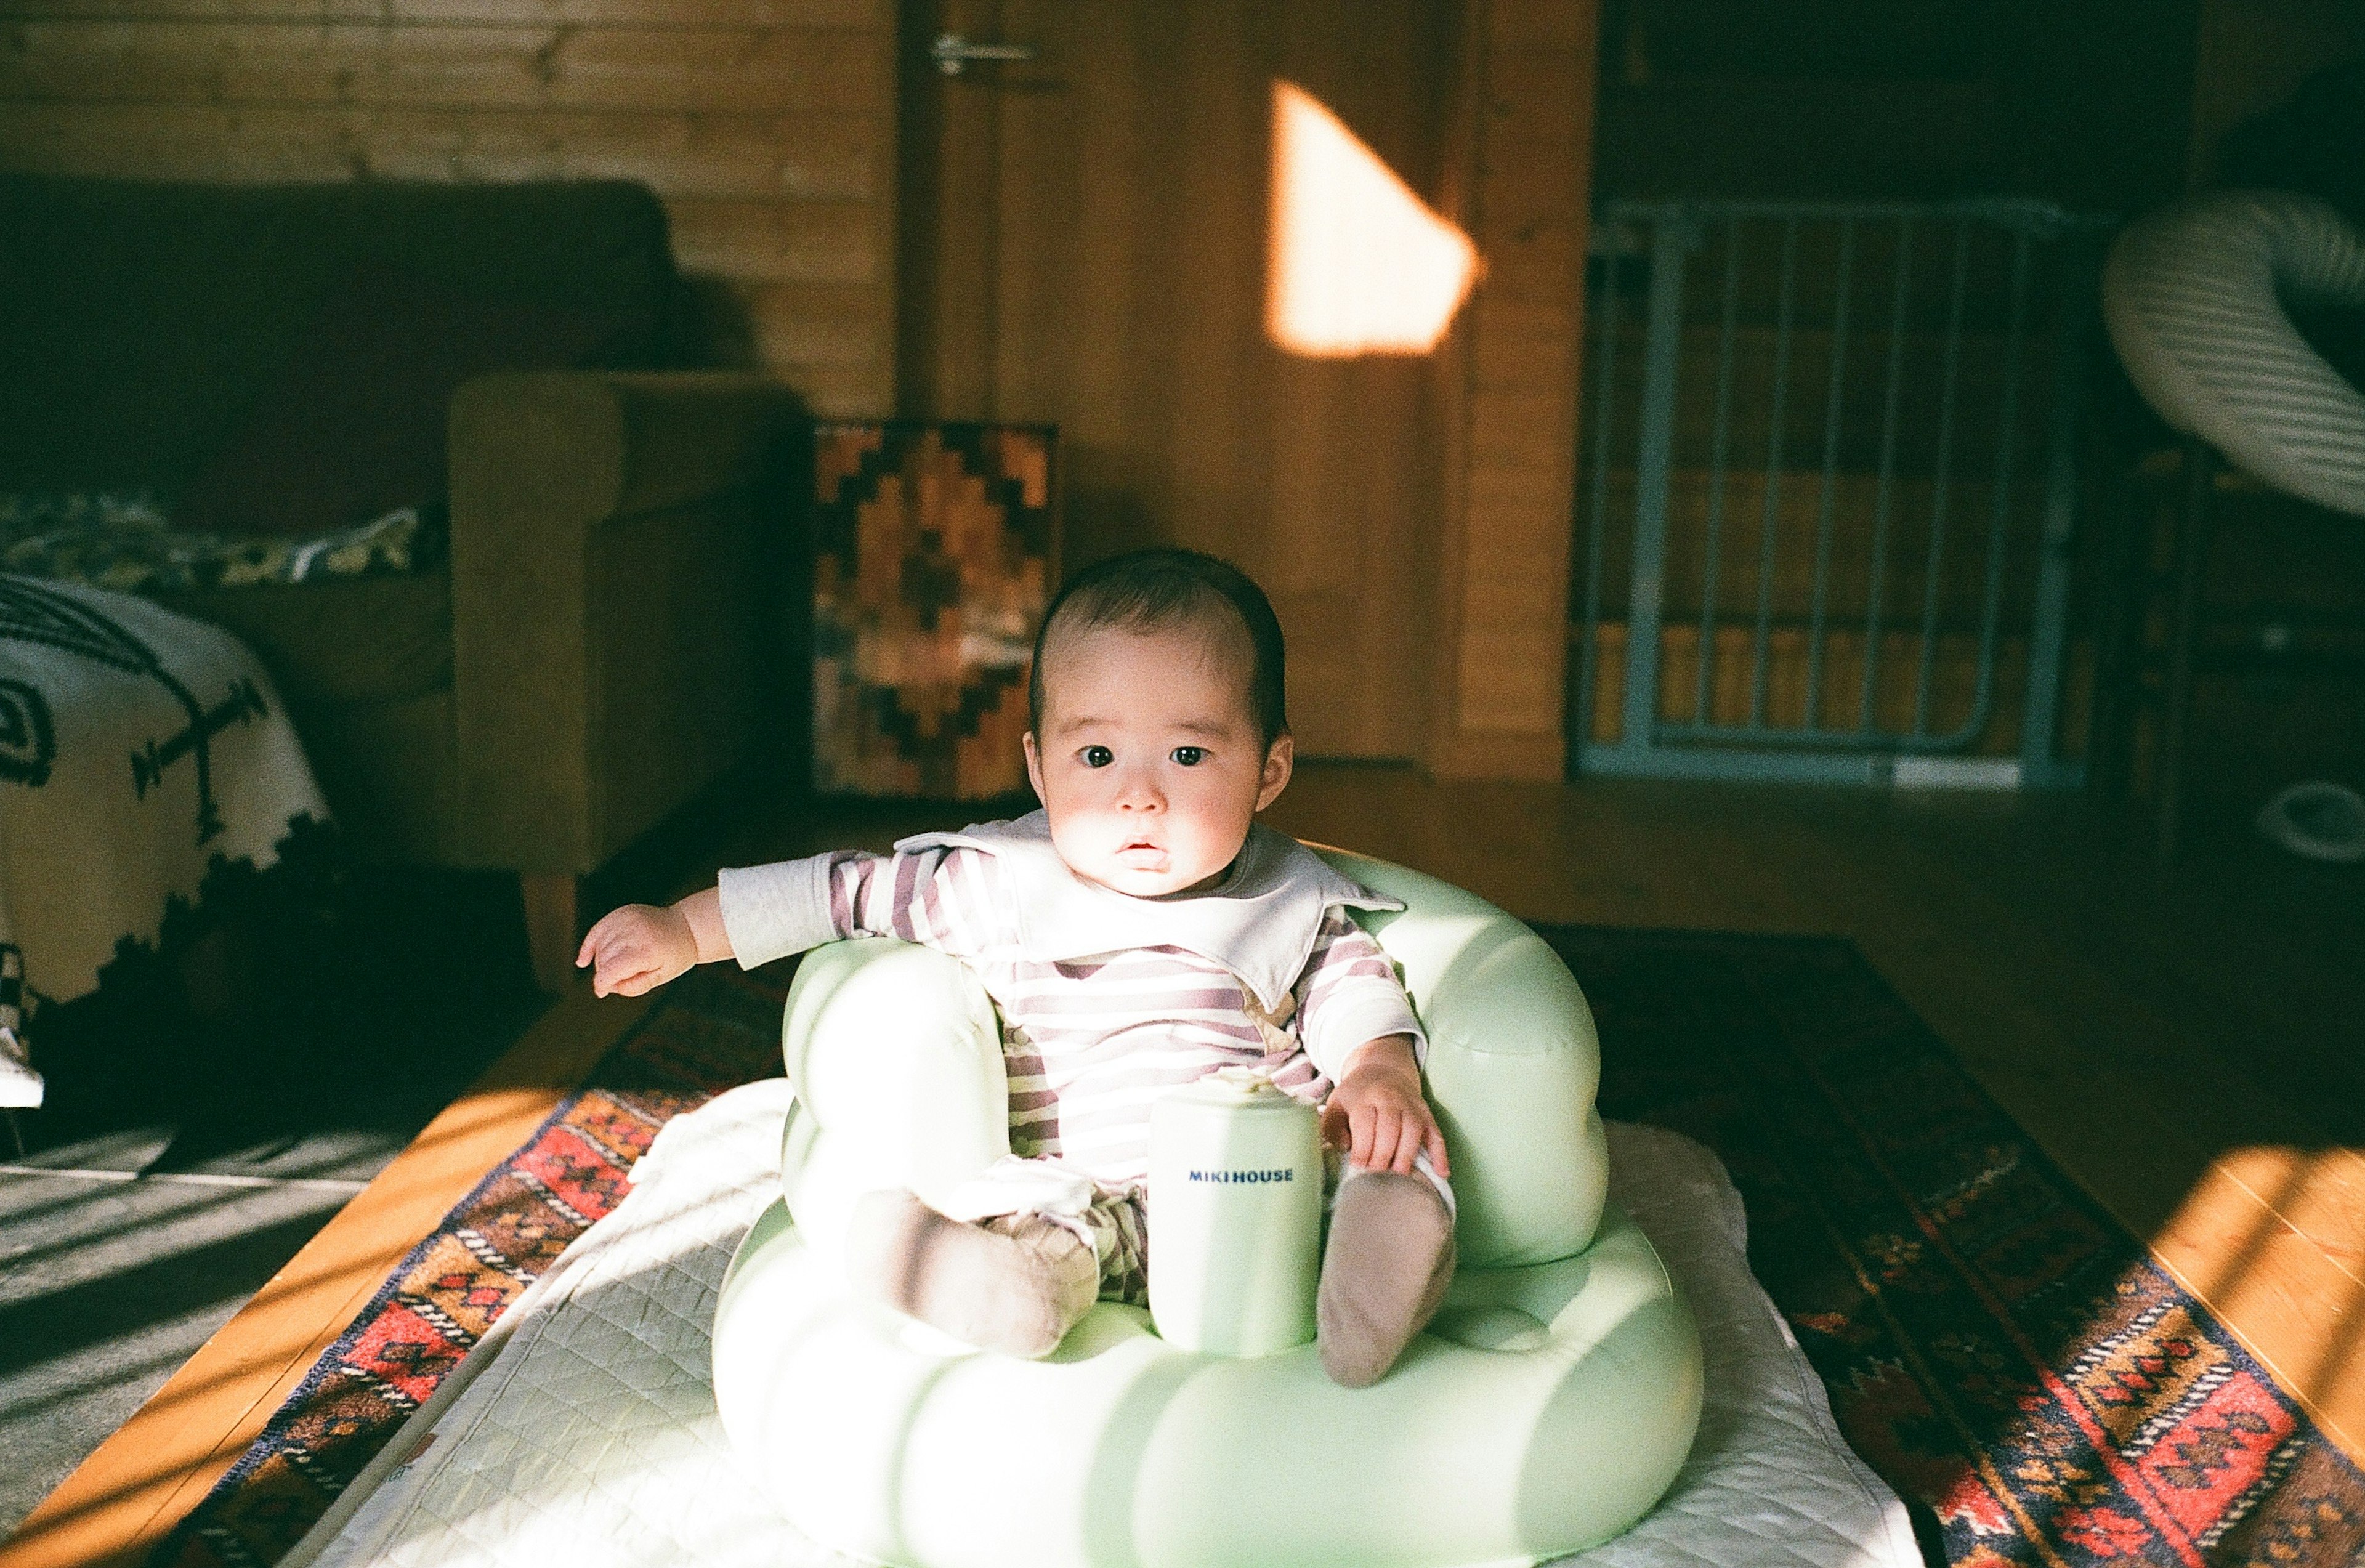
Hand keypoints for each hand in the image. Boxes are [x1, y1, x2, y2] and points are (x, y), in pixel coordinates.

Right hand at [576, 902, 697, 997]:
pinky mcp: (622, 912)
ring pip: (599, 947)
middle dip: (607, 974)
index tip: (601, 993)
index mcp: (647, 951)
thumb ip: (635, 986)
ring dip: (602, 961)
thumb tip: (608, 987)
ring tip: (621, 966)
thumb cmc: (676, 956)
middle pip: (604, 960)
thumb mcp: (661, 977)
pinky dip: (589, 945)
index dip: (601, 985)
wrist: (687, 926)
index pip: (611, 970)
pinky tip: (583, 960)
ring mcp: (627, 919)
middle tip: (624, 978)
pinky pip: (597, 930)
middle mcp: (635, 932)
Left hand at [1320, 1035, 1448, 1177]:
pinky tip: (1441, 1172)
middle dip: (1384, 1154)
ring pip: (1413, 1128)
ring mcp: (1410, 1105)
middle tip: (1377, 1177)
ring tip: (1401, 1176)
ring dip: (1407, 1154)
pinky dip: (1440, 1153)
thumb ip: (1332, 1126)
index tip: (1358, 1168)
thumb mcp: (1336, 1104)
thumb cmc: (1355, 1095)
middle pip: (1390, 1127)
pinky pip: (1436, 1133)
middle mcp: (1389, 1099)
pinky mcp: (1426, 1114)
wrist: (1381, 1069)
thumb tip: (1344, 1147)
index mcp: (1364, 1098)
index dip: (1362, 1147)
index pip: (1365, 1123)